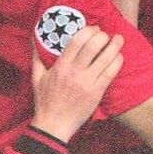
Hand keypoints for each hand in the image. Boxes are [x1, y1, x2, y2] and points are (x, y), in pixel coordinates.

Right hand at [30, 26, 123, 142]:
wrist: (53, 125)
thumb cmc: (44, 101)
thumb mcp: (37, 77)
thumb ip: (36, 57)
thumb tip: (33, 38)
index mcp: (60, 66)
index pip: (77, 41)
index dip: (88, 30)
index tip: (95, 28)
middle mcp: (74, 72)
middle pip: (93, 46)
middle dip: (103, 35)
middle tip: (106, 34)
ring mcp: (87, 82)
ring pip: (105, 58)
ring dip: (115, 45)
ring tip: (119, 39)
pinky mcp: (97, 92)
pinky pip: (111, 72)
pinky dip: (117, 61)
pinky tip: (119, 57)